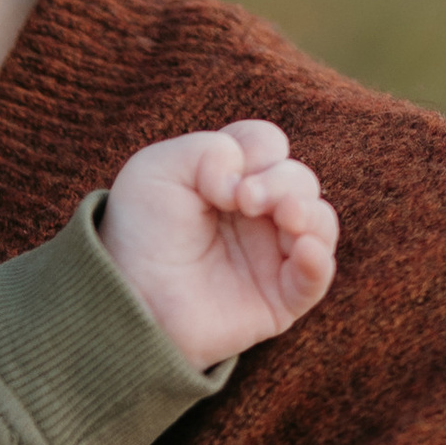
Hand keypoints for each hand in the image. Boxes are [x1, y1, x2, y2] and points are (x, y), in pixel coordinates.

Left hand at [99, 120, 338, 369]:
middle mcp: (257, 213)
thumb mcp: (156, 170)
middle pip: (299, 180)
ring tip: (285, 216)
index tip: (219, 180)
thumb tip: (246, 178)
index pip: (270, 146)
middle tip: (245, 200)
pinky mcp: (279, 299)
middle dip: (282, 181)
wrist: (125, 298)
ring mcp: (271, 255)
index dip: (257, 150)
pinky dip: (319, 260)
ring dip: (308, 212)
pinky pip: (317, 277)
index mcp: (230, 177)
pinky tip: (303, 248)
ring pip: (319, 222)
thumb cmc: (138, 233)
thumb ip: (207, 150)